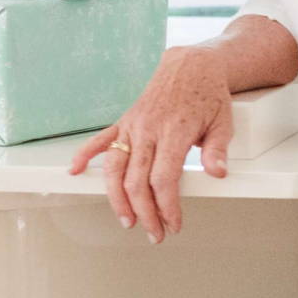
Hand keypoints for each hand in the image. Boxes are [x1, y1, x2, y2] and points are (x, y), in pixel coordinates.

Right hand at [68, 46, 234, 241]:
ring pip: (115, 167)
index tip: (173, 224)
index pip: (163, 178)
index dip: (166, 206)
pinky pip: (99, 140)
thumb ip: (218, 149)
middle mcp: (148, 130)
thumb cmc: (207, 94)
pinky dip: (83, 156)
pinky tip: (75, 172)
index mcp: (174, 131)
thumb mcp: (222, 121)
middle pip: (137, 181)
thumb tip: (218, 172)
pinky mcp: (123, 121)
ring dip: (116, 198)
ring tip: (126, 219)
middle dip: (144, 213)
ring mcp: (132, 126)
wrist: (189, 65)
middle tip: (154, 233)